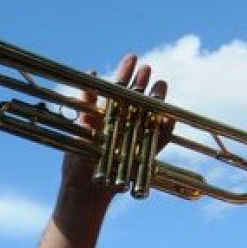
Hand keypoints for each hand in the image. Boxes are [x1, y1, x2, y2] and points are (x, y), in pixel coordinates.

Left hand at [65, 55, 170, 190]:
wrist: (84, 190)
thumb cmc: (78, 160)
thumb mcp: (80, 128)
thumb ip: (87, 104)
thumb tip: (91, 74)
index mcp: (106, 114)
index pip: (117, 89)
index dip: (125, 72)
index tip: (132, 57)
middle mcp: (122, 123)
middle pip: (136, 98)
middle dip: (142, 82)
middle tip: (147, 67)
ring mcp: (135, 137)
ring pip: (149, 114)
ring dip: (156, 100)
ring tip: (161, 84)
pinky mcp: (145, 153)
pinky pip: (159, 140)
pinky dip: (165, 129)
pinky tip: (169, 116)